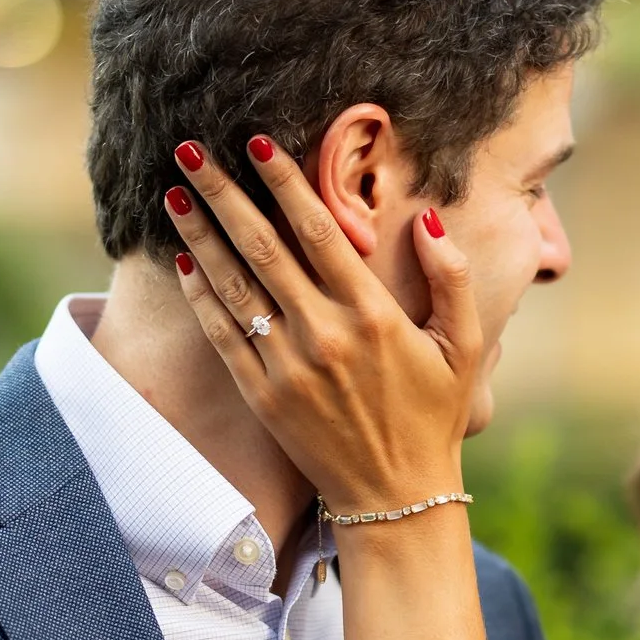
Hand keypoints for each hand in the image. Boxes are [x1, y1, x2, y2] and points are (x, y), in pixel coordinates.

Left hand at [164, 137, 479, 515]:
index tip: (256, 142)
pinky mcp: (261, 396)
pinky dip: (201, 293)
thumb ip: (452, 279)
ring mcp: (287, 366)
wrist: (396, 497)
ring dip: (200, 233)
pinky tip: (184, 258)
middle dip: (223, 193)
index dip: (284, 181)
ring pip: (233, 284)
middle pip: (262, 246)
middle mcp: (325, 334)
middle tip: (191, 151)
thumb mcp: (467, 346)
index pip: (319, 230)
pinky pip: (222, 334)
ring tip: (173, 193)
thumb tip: (426, 220)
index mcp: (373, 314)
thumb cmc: (434, 415)